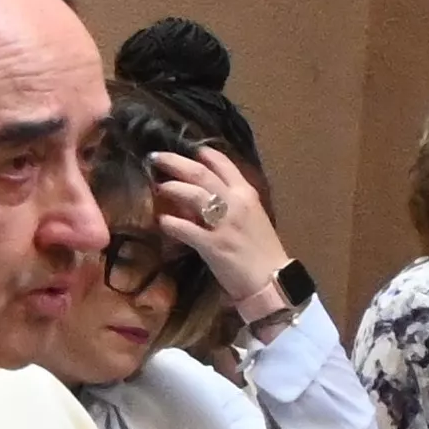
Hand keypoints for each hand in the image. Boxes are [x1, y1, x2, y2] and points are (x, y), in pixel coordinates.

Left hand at [151, 141, 291, 315]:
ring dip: (172, 187)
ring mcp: (224, 223)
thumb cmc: (260, 250)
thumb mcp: (249, 217)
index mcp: (246, 194)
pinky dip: (170, 223)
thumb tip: (198, 196)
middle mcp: (235, 203)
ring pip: (194, 194)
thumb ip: (228, 203)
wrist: (272, 279)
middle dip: (175, 162)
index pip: (223, 164)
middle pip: (201, 173)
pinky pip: (186, 229)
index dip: (203, 154)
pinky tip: (161, 221)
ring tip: (158, 187)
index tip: (186, 149)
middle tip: (156, 157)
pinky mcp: (213, 245)